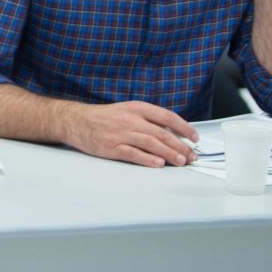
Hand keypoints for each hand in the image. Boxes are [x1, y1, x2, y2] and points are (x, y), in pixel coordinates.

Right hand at [62, 100, 197, 167]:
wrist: (76, 121)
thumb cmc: (103, 117)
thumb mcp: (127, 110)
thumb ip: (148, 120)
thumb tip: (172, 134)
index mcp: (136, 108)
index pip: (167, 117)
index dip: (184, 128)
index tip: (194, 137)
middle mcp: (130, 119)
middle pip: (162, 133)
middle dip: (180, 146)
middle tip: (192, 156)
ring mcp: (120, 133)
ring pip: (151, 144)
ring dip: (169, 154)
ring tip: (181, 162)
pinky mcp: (111, 147)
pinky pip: (134, 154)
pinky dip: (148, 159)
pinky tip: (159, 164)